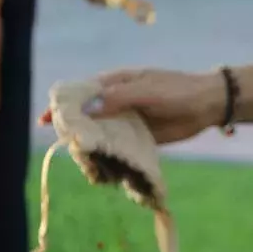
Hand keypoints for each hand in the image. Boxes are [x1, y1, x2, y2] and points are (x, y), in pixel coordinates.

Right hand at [40, 68, 227, 144]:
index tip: (45, 120)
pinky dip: (108, 156)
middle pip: (85, 117)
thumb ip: (120, 97)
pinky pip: (116, 148)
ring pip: (98, 134)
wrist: (207, 105)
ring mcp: (125, 121)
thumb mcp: (148, 90)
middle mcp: (115, 102)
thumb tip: (87, 107)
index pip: (80, 93)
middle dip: (73, 130)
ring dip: (90, 146)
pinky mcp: (136, 138)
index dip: (61, 105)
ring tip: (83, 159)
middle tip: (68, 146)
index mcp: (115, 83)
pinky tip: (102, 167)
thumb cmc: (178, 90)